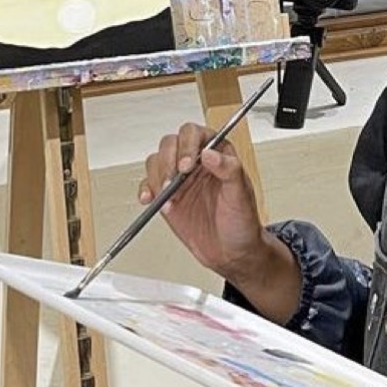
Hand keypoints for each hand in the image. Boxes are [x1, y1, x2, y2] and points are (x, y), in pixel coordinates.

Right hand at [138, 123, 300, 321]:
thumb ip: (229, 170)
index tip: (186, 165)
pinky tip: (150, 199)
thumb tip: (210, 153)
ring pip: (156, 161)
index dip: (188, 145)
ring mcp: (180, 179)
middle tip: (173, 181)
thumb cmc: (241, 222)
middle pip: (171, 144)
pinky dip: (145, 190)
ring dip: (156, 176)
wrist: (231, 252)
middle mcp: (197, 162)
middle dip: (168, 161)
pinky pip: (149, 185)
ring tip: (166, 196)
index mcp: (218, 154)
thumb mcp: (241, 194)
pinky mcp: (167, 196)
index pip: (196, 134)